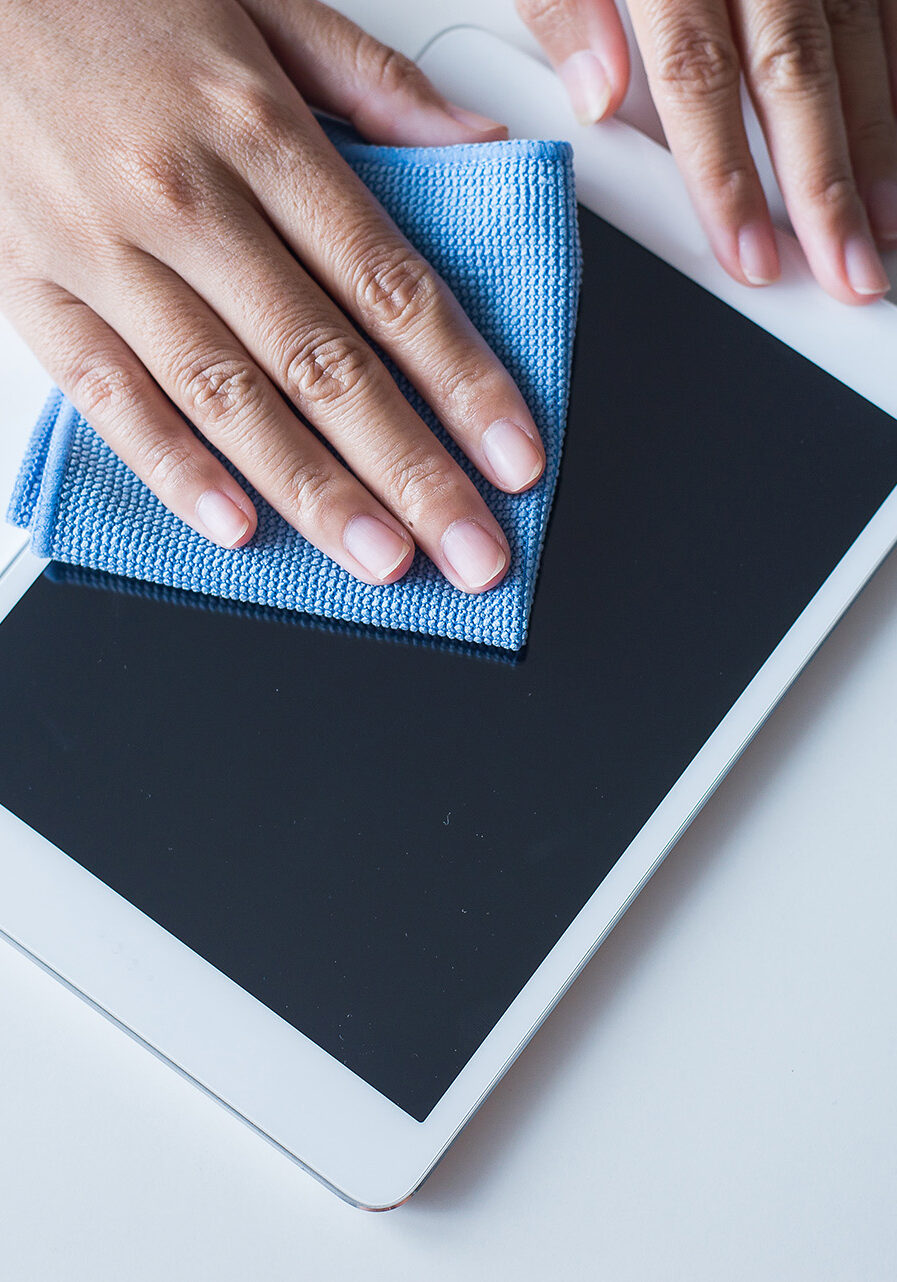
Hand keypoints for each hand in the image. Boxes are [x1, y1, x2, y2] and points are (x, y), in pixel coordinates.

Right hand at [0, 1, 546, 592]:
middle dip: (411, 469)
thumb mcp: (260, 3)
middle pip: (325, 362)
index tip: (513, 453)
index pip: (390, 284)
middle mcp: (187, 199)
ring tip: (381, 560)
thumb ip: (375, 83)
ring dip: (314, 490)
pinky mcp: (31, 287)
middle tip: (471, 549)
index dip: (465, 381)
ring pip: (228, 396)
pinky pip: (106, 394)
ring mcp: (105, 251)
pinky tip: (234, 527)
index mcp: (256, 128)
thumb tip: (479, 142)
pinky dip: (170, 467)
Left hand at [519, 0, 896, 303]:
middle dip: (826, 184)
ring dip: (880, 140)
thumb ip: (566, 0)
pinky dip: (896, 71)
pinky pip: (886, 1)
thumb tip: (596, 97)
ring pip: (861, 38)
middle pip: (799, 70)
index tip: (749, 254)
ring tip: (887, 226)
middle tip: (847, 272)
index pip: (702, 75)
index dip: (729, 175)